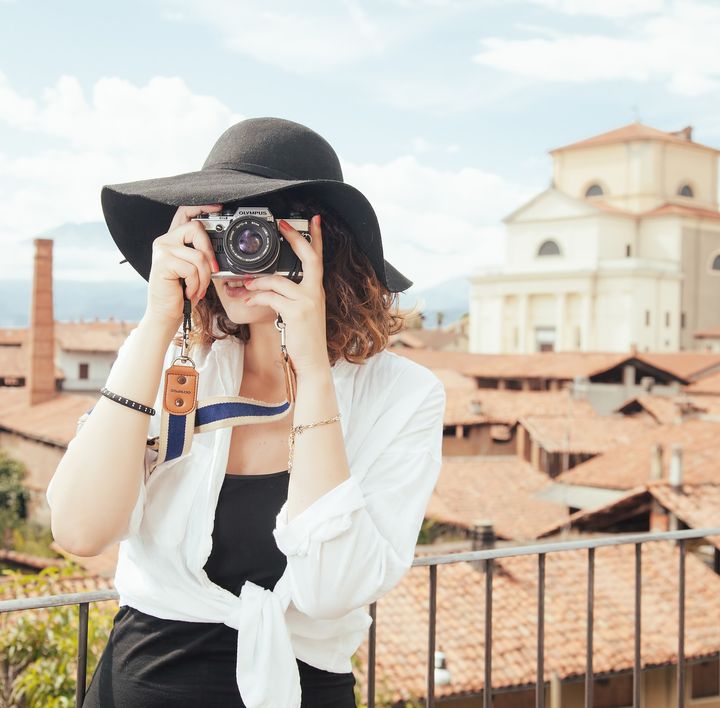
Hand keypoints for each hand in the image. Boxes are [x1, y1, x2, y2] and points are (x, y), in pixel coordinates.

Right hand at [145, 204, 221, 330]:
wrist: (167, 313)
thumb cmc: (182, 292)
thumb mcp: (196, 270)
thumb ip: (202, 255)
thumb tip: (221, 249)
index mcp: (174, 240)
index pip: (185, 213)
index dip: (202, 207)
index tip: (218, 207)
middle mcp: (165, 240)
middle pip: (196, 229)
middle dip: (210, 253)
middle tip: (211, 271)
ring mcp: (162, 250)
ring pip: (198, 255)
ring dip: (204, 277)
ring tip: (197, 289)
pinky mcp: (162, 262)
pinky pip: (191, 268)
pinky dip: (196, 284)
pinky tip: (188, 291)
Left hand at [242, 215, 328, 375]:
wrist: (312, 362)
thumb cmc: (305, 340)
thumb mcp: (301, 314)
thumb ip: (291, 296)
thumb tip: (269, 284)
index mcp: (316, 290)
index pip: (319, 258)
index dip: (317, 238)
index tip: (314, 220)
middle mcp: (315, 292)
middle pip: (309, 257)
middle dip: (295, 238)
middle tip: (282, 225)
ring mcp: (307, 301)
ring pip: (278, 280)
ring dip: (257, 281)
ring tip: (244, 285)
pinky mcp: (296, 312)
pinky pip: (271, 297)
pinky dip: (256, 296)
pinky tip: (247, 299)